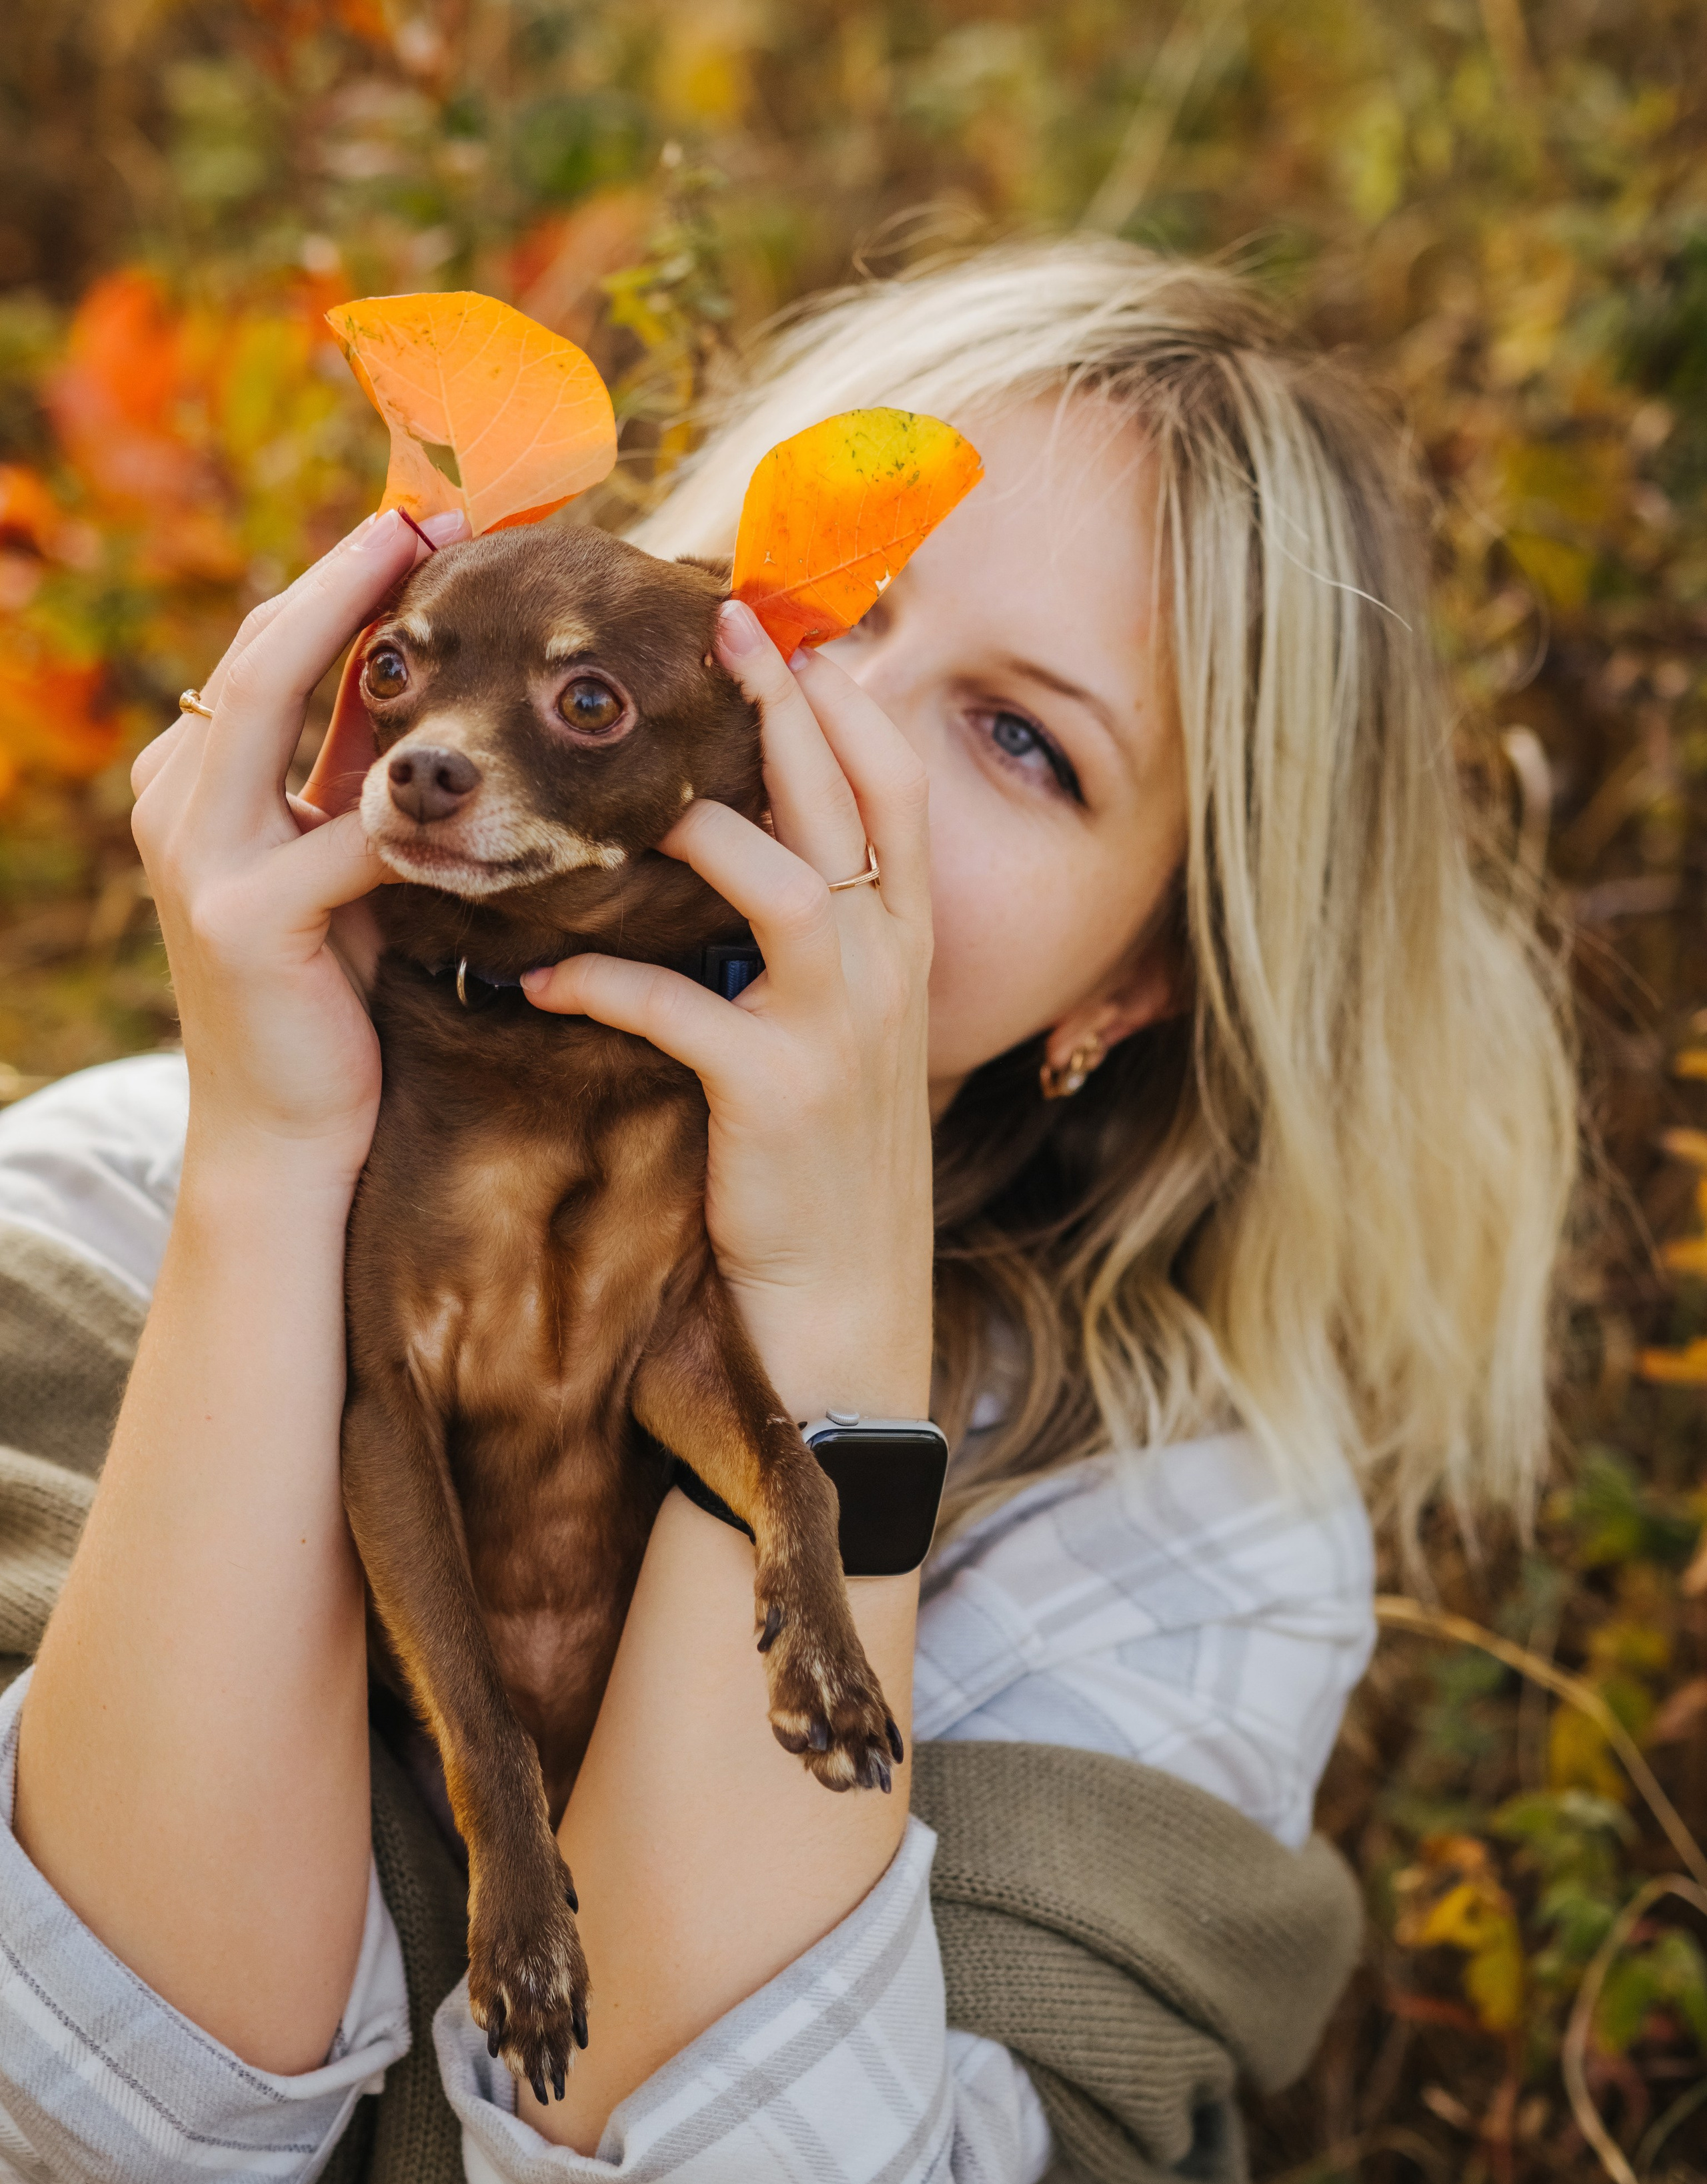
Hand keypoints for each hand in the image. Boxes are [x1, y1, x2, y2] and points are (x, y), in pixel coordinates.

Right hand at [130, 509, 465, 1190]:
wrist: (289, 1136)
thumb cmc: (328, 1005)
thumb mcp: (336, 876)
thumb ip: (352, 793)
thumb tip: (419, 705)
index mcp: (189, 791)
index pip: (263, 660)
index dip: (337, 586)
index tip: (417, 529)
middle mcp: (175, 811)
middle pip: (258, 656)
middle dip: (343, 576)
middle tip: (431, 517)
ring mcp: (196, 861)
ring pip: (270, 703)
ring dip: (356, 627)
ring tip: (434, 567)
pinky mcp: (245, 918)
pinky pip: (347, 831)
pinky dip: (414, 795)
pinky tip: (479, 752)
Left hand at [522, 600, 934, 1419]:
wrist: (847, 1319)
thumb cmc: (821, 1177)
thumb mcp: (838, 1048)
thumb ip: (804, 959)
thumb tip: (723, 871)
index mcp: (904, 952)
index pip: (899, 796)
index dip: (850, 707)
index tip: (792, 632)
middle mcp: (890, 975)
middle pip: (856, 805)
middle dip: (792, 704)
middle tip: (725, 619)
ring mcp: (841, 1035)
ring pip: (792, 885)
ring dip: (711, 829)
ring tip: (629, 801)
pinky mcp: (777, 1097)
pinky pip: (681, 1009)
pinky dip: (603, 985)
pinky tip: (537, 981)